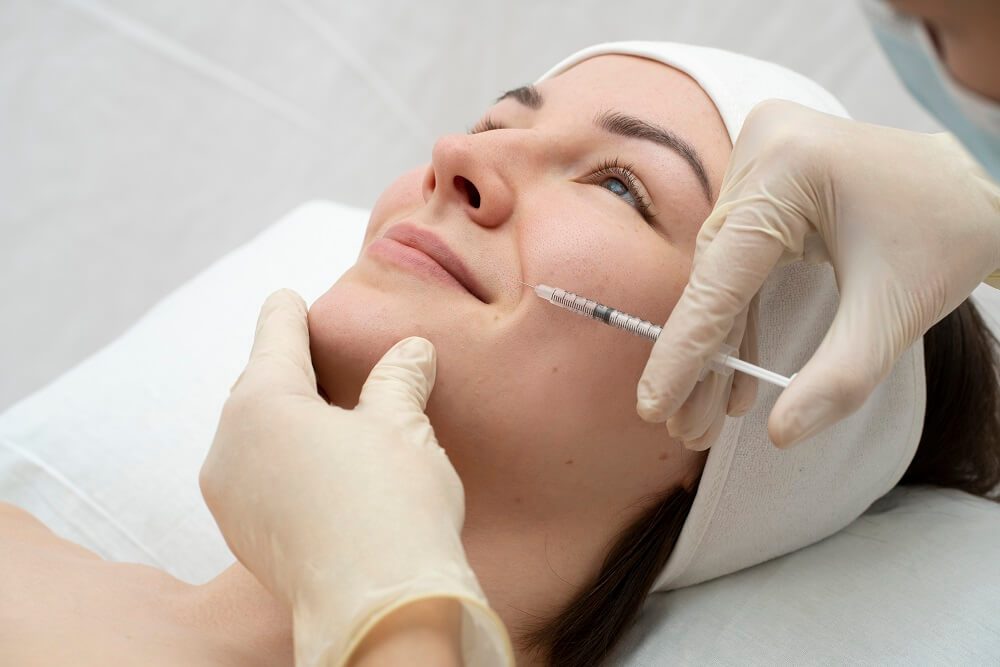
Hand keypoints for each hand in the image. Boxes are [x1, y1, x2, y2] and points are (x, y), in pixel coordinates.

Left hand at [200, 290, 511, 666]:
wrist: (379, 609)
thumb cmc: (392, 505)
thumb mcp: (402, 425)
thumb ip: (399, 378)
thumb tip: (412, 350)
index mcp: (261, 403)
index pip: (276, 336)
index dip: (288, 313)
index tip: (287, 297)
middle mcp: (229, 446)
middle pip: (260, 386)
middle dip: (291, 368)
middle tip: (323, 357)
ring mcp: (230, 498)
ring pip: (256, 436)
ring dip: (288, 419)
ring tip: (331, 416)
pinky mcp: (245, 537)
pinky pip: (259, 477)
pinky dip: (285, 460)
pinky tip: (323, 468)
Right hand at [637, 100, 999, 448]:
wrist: (982, 181)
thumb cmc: (949, 233)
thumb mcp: (896, 311)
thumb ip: (840, 377)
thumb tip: (780, 435)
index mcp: (789, 170)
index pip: (721, 279)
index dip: (685, 351)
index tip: (654, 406)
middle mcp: (760, 152)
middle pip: (715, 279)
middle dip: (703, 360)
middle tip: (687, 429)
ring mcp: (759, 160)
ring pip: (721, 273)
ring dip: (717, 345)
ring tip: (705, 415)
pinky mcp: (765, 177)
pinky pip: (739, 257)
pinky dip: (740, 314)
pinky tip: (736, 370)